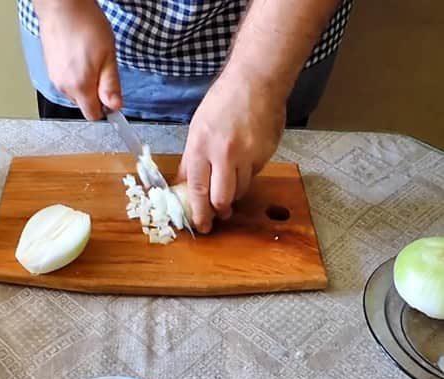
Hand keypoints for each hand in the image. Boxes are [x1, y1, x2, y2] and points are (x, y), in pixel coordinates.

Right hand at [35, 0, 121, 119]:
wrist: (62, 6)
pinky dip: (74, 73)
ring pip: (75, 91)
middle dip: (95, 92)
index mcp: (80, 87)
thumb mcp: (108, 56)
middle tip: (102, 67)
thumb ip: (111, 85)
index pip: (92, 115)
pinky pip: (66, 80)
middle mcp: (64, 87)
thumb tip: (115, 106)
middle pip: (84, 103)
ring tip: (88, 57)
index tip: (111, 97)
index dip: (105, 109)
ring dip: (84, 81)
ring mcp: (54, 78)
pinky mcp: (50, 69)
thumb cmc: (85, 26)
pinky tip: (78, 54)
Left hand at [177, 68, 285, 232]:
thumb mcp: (197, 128)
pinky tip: (243, 162)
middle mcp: (224, 154)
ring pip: (240, 190)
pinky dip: (247, 175)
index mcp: (201, 146)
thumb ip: (192, 159)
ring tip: (229, 185)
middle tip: (217, 216)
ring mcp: (248, 155)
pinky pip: (254, 175)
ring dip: (233, 193)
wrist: (256, 81)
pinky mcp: (266, 154)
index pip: (197, 189)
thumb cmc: (223, 101)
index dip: (198, 212)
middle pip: (222, 198)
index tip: (200, 225)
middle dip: (218, 211)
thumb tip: (184, 184)